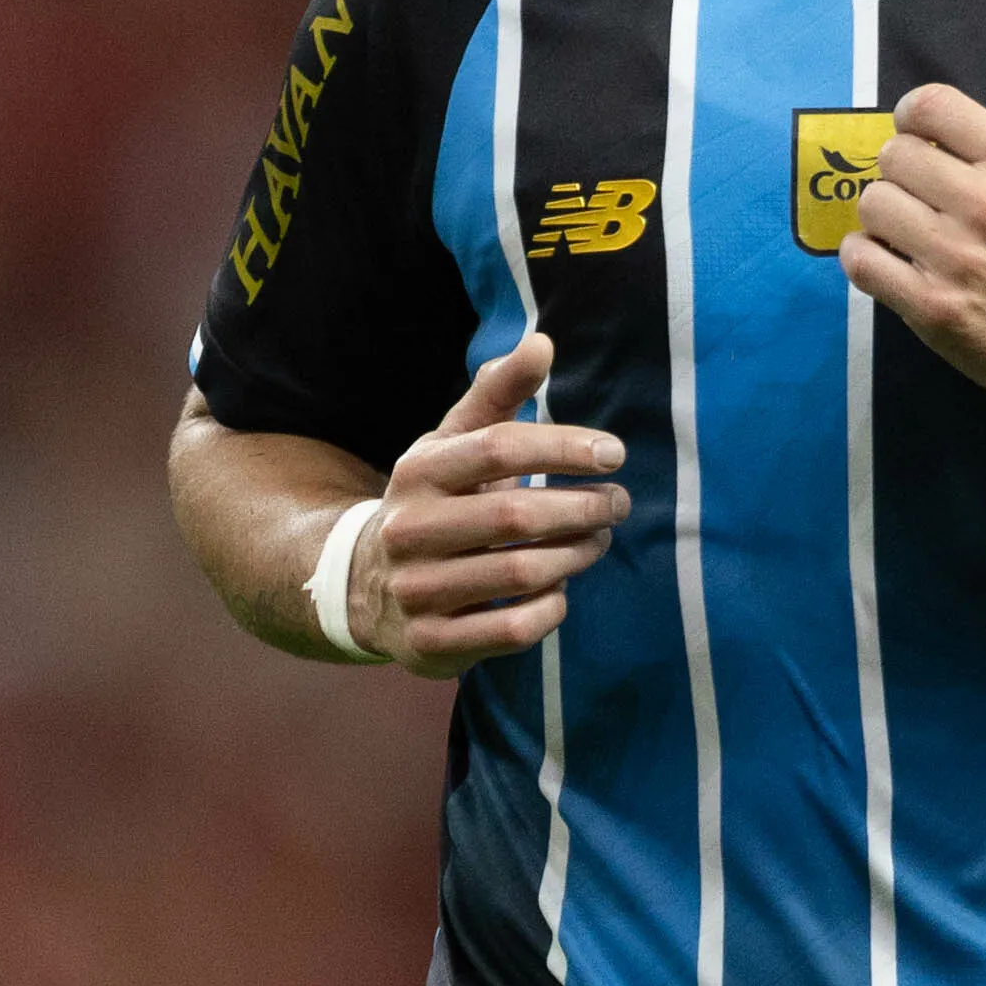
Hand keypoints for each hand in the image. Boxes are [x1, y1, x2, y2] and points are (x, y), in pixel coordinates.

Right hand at [350, 333, 628, 676]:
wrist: (366, 586)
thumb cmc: (434, 502)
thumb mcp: (453, 444)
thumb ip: (497, 394)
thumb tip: (543, 342)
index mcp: (419, 472)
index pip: (498, 447)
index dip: (562, 447)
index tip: (614, 453)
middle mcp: (410, 530)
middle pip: (516, 516)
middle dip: (583, 507)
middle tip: (619, 504)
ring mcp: (416, 591)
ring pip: (521, 573)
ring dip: (575, 555)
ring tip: (598, 540)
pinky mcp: (430, 644)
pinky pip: (511, 629)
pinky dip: (550, 609)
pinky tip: (561, 590)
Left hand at [845, 19, 985, 429]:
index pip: (931, 107)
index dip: (917, 116)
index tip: (924, 136)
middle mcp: (983, 205)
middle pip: (894, 156)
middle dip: (904, 169)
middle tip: (924, 190)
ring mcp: (954, 259)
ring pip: (873, 205)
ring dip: (884, 213)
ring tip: (909, 226)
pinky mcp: (932, 310)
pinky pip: (862, 262)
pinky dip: (866, 257)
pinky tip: (891, 260)